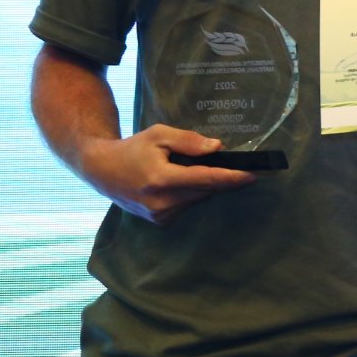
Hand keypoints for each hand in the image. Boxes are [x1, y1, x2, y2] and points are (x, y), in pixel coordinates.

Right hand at [78, 124, 257, 224]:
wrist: (104, 172)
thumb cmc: (133, 149)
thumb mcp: (159, 134)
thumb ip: (188, 141)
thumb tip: (216, 147)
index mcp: (161, 179)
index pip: (206, 180)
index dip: (232, 178)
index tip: (252, 175)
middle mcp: (161, 203)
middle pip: (206, 190)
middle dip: (219, 177)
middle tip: (222, 161)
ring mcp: (160, 215)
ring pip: (198, 198)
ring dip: (202, 185)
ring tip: (184, 169)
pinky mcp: (161, 222)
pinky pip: (188, 205)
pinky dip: (190, 193)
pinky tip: (176, 181)